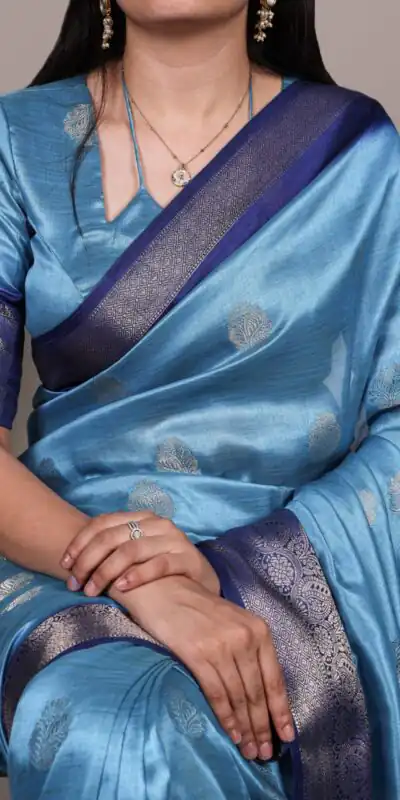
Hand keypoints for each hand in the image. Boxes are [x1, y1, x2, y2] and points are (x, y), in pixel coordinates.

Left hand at [60, 511, 219, 596]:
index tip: (65, 565)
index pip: (103, 522)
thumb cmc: (161, 571)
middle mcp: (157, 523)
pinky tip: (122, 587)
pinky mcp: (188, 558)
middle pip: (112, 536)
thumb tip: (75, 561)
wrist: (202, 584)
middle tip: (75, 584)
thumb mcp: (137, 554)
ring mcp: (174, 539)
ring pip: (131, 550)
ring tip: (92, 590)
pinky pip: (158, 565)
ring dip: (105, 571)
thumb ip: (114, 550)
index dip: (80, 542)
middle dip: (88, 560)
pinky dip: (137, 576)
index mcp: (141, 517)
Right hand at [123, 575, 294, 761]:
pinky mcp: (198, 654)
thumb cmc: (200, 610)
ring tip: (249, 751)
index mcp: (259, 630)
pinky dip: (226, 718)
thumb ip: (250, 652)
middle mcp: (244, 638)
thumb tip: (261, 696)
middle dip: (263, 727)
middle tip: (264, 753)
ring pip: (240, 697)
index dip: (281, 711)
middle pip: (258, 692)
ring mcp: (222, 646)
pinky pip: (217, 694)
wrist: (166, 589)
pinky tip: (231, 734)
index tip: (287, 736)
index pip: (275, 679)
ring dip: (246, 728)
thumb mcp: (234, 624)